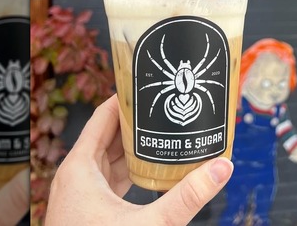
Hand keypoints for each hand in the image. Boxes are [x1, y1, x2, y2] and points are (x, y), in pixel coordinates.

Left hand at [46, 94, 233, 224]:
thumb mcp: (149, 224)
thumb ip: (186, 197)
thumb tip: (222, 168)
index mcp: (79, 168)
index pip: (101, 117)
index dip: (124, 99)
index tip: (147, 85)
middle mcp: (75, 177)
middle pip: (106, 136)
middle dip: (136, 122)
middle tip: (164, 107)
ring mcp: (80, 195)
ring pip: (107, 159)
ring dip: (133, 148)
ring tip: (163, 133)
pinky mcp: (88, 211)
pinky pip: (108, 180)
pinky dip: (128, 171)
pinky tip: (151, 171)